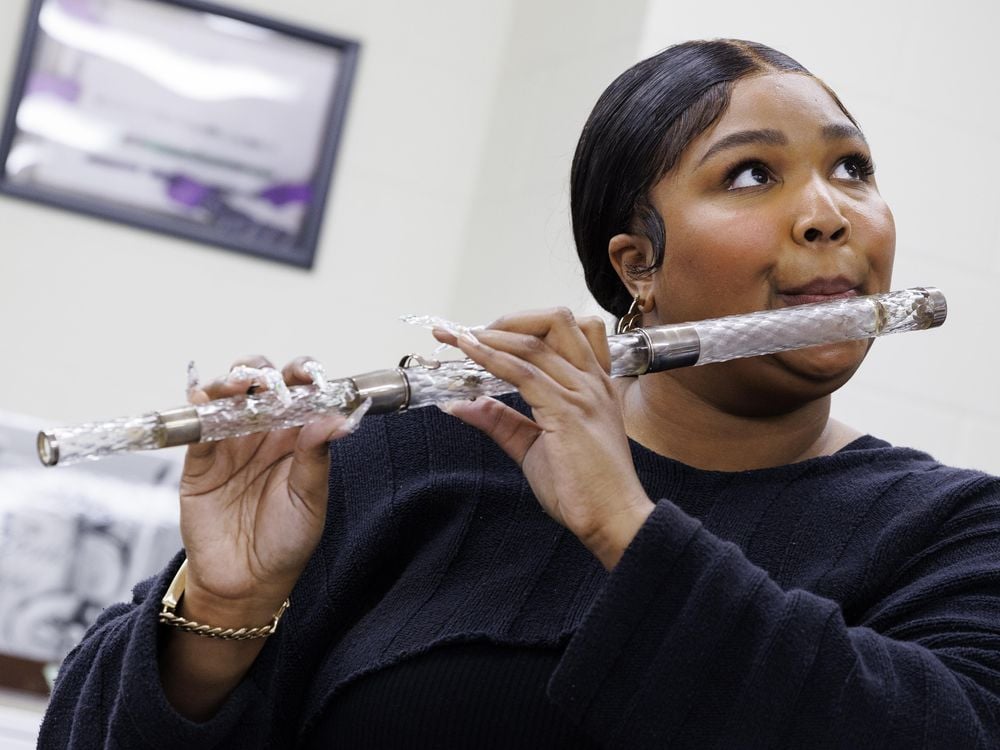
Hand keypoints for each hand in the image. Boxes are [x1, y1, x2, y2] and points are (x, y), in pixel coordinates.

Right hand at [178, 355, 361, 624]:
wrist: (246, 583)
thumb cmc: (286, 541)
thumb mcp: (310, 500)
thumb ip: (316, 457)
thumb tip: (334, 418)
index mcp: (297, 437)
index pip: (301, 393)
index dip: (303, 376)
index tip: (308, 375)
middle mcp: (263, 433)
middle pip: (259, 385)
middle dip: (262, 371)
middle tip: (269, 382)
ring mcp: (230, 443)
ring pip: (226, 397)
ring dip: (230, 382)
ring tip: (239, 386)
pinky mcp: (199, 461)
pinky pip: (196, 427)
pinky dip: (197, 408)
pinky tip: (203, 399)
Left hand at [434, 309, 653, 568]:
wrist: (613, 520)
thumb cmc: (585, 490)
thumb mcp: (533, 448)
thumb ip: (502, 422)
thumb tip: (464, 404)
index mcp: (593, 385)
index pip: (564, 332)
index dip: (520, 324)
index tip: (480, 332)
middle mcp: (592, 381)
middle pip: (556, 320)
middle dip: (509, 319)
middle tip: (474, 334)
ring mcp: (583, 393)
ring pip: (534, 343)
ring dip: (490, 336)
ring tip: (461, 339)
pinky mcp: (568, 412)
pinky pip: (524, 373)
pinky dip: (491, 358)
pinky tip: (470, 354)